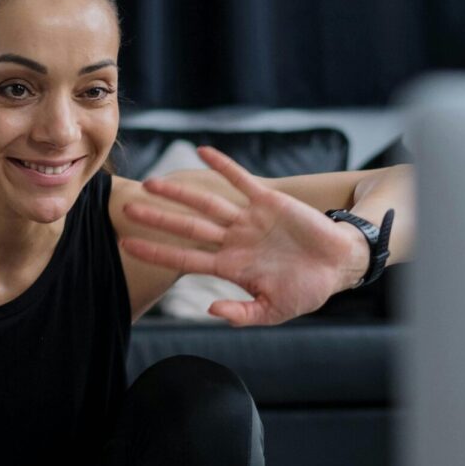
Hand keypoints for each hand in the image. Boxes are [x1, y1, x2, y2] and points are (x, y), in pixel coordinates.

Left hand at [120, 147, 368, 325]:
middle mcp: (233, 241)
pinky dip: (223, 166)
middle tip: (126, 209)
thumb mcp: (273, 311)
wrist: (338, 266)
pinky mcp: (268, 202)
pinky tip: (202, 152)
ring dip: (180, 193)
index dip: (156, 251)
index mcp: (230, 267)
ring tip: (152, 183)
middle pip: (187, 228)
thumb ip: (242, 313)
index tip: (127, 244)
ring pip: (207, 204)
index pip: (184, 258)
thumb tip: (210, 309)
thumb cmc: (306, 291)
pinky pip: (241, 180)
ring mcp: (248, 220)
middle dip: (157, 219)